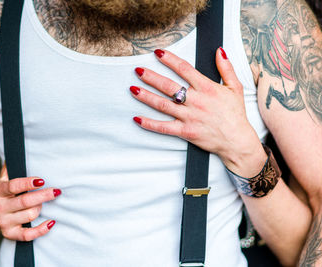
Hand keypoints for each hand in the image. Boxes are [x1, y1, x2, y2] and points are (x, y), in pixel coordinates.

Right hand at [0, 165, 60, 240]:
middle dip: (43, 196)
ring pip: (30, 215)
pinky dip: (41, 230)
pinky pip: (28, 235)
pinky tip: (51, 222)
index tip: (42, 180)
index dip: (28, 183)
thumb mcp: (4, 178)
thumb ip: (12, 166)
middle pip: (25, 202)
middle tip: (57, 191)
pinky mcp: (10, 234)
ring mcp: (3, 222)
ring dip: (40, 208)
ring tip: (43, 202)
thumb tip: (18, 149)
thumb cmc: (4, 193)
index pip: (14, 186)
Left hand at [131, 48, 265, 175]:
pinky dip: (150, 124)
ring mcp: (189, 117)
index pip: (184, 69)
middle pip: (169, 86)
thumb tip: (219, 51)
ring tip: (133, 89)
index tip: (158, 53)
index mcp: (207, 88)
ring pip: (163, 105)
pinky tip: (137, 118)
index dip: (170, 60)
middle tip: (138, 70)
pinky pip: (164, 127)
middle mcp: (196, 101)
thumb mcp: (235, 88)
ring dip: (146, 96)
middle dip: (151, 77)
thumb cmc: (235, 114)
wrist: (237, 141)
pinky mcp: (185, 132)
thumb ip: (226, 68)